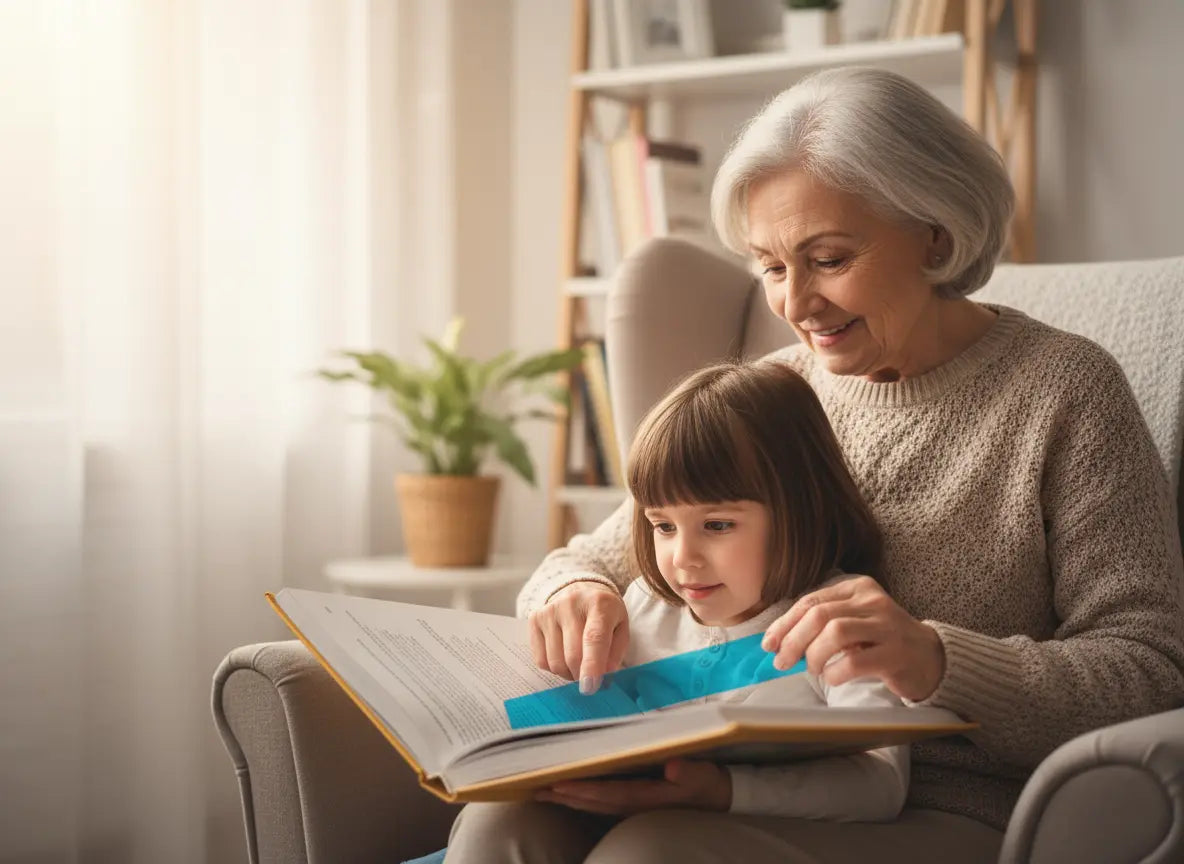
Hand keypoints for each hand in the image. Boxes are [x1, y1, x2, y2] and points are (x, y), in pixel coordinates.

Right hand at [528, 581, 628, 692]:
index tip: (590, 688)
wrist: (581, 591)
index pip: (593, 638)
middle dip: (582, 676)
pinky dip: (554, 667)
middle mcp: (571, 604)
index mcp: (599, 604)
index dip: (592, 666)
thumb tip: (603, 678)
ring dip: (568, 673)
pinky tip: (563, 655)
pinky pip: (541, 660)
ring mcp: (550, 610)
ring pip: (555, 662)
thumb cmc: (604, 615)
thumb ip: (615, 654)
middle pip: (572, 655)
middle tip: (590, 678)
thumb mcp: (620, 629)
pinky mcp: (534, 619)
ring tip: (577, 663)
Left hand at [536, 760, 730, 814]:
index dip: (584, 789)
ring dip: (567, 799)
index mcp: (647, 795)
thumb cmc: (705, 782)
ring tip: (541, 791)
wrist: (717, 797)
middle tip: (536, 787)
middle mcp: (634, 804)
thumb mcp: (702, 775)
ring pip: (592, 804)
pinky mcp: (631, 802)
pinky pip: (599, 802)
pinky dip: (580, 799)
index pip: (608, 793)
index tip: (559, 783)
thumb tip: (671, 768)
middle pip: (592, 801)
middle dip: (565, 795)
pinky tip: (564, 793)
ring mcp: (631, 806)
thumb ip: (687, 772)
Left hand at [762, 575, 945, 702]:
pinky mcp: (895, 653)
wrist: (929, 658)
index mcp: (857, 587)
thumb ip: (822, 623)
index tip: (769, 644)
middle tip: (782, 661)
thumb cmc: (881, 640)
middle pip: (819, 615)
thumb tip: (778, 640)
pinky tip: (832, 677)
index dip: (785, 623)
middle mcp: (872, 601)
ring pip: (835, 632)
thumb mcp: (853, 620)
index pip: (811, 601)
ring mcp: (886, 626)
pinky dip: (835, 672)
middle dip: (793, 640)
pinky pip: (855, 661)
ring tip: (811, 669)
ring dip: (813, 654)